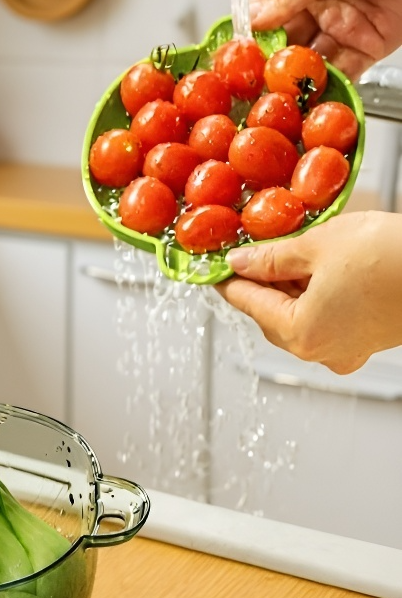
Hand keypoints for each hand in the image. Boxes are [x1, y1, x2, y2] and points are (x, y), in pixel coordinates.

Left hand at [214, 211, 401, 373]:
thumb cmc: (393, 257)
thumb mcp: (317, 246)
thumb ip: (271, 258)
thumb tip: (241, 262)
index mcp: (299, 333)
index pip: (246, 303)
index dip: (226, 280)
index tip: (214, 266)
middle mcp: (319, 351)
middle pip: (269, 314)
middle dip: (257, 283)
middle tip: (247, 254)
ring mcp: (344, 349)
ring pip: (296, 317)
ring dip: (284, 288)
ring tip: (281, 255)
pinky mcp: (366, 340)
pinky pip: (323, 319)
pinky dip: (311, 296)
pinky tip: (312, 270)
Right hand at [250, 0, 401, 79]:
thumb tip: (253, 21)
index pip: (263, 13)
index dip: (250, 36)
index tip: (239, 56)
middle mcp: (315, 5)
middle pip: (282, 44)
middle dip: (271, 64)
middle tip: (261, 81)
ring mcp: (339, 28)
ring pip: (307, 63)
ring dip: (296, 79)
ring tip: (284, 91)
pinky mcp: (364, 47)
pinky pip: (340, 73)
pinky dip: (327, 87)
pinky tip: (312, 95)